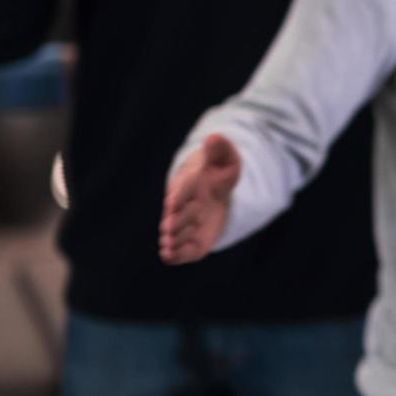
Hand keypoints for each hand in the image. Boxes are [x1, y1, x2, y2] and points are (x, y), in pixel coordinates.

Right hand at [159, 134, 241, 264]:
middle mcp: (184, 206)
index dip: (178, 198)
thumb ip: (220, 149)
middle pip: (177, 216)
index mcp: (190, 185)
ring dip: (174, 240)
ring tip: (169, 246)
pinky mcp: (193, 240)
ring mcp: (186, 224)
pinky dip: (177, 255)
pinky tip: (171, 257)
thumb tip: (214, 138)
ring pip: (175, 234)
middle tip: (171, 229)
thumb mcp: (225, 158)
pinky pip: (183, 251)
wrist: (212, 189)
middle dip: (176, 222)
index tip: (172, 205)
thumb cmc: (218, 172)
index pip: (182, 191)